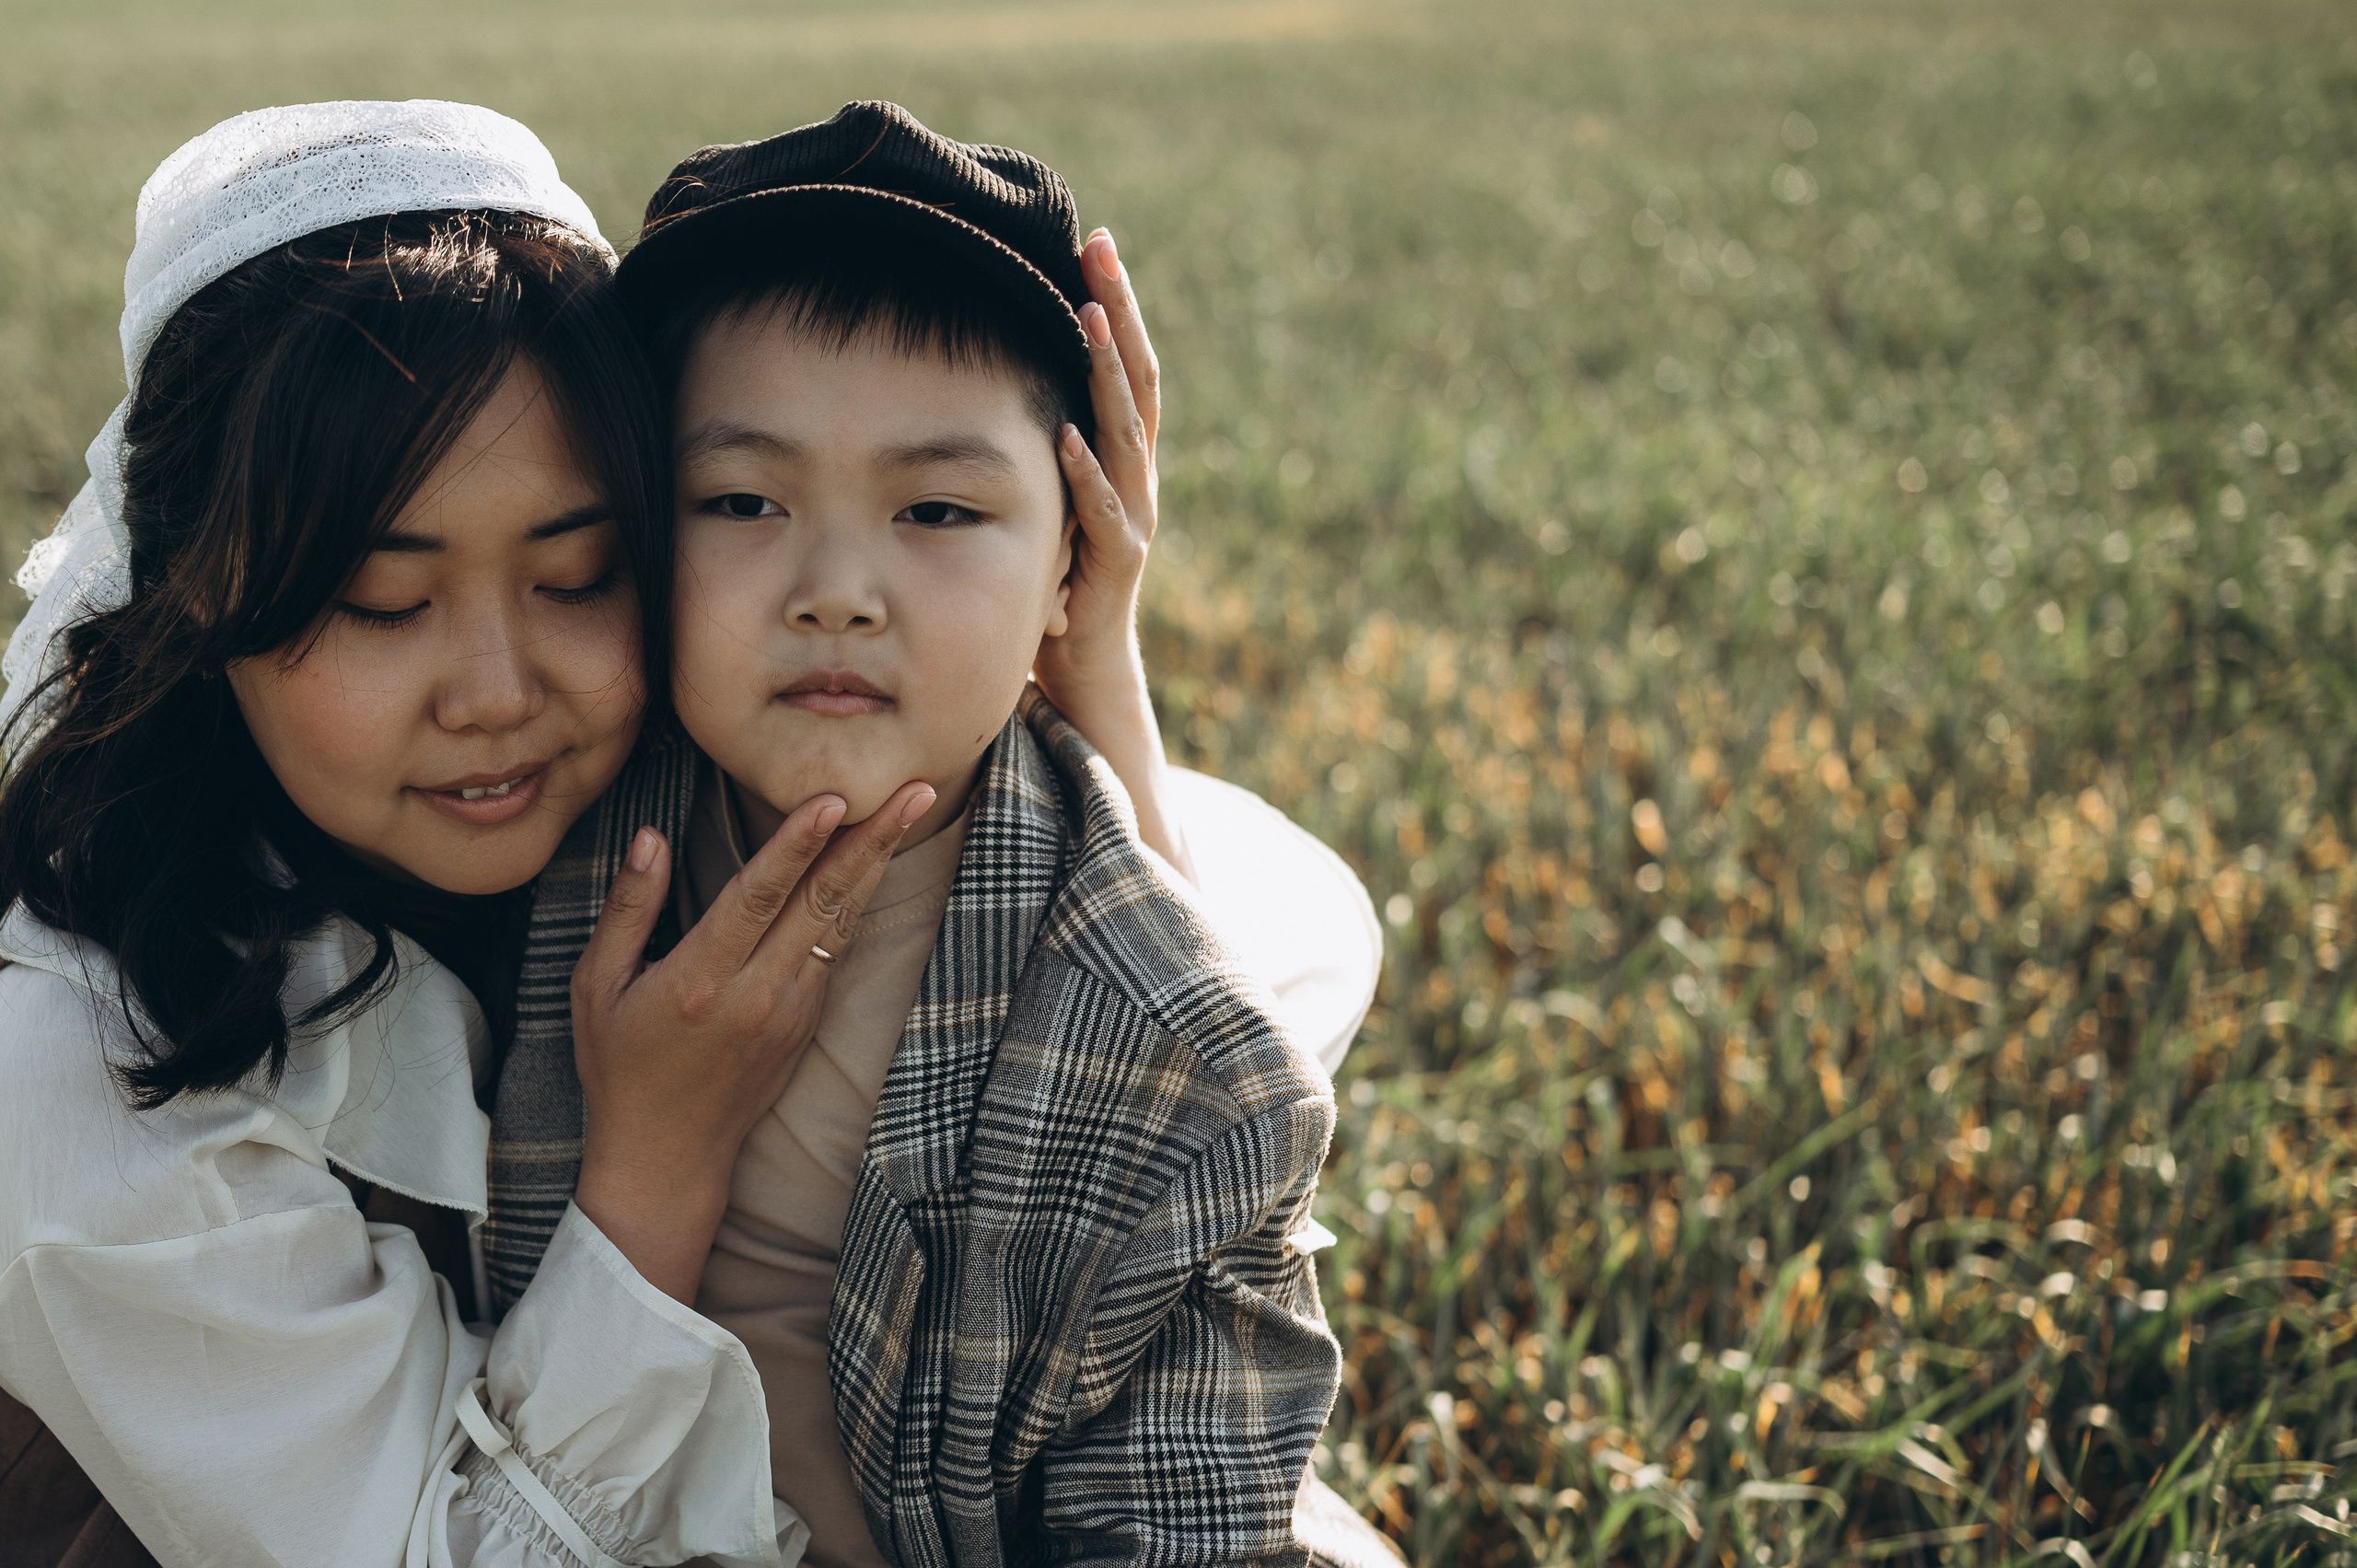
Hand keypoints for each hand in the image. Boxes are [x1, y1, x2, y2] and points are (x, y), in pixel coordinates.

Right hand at [569, 779, 935, 1300]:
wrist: (668, 1156)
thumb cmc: (620, 1068)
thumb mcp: (596, 987)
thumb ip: (628, 910)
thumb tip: (650, 838)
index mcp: (699, 980)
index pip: (758, 897)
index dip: (797, 843)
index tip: (833, 796)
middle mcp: (755, 993)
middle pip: (822, 901)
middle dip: (871, 839)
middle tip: (915, 789)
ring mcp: (790, 1010)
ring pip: (841, 922)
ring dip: (877, 863)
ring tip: (911, 811)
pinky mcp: (806, 1023)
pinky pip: (835, 950)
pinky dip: (857, 902)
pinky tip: (875, 865)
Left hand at [1035, 230, 1193, 879]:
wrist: (1083, 716)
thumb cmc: (1040, 625)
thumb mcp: (1016, 532)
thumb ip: (998, 478)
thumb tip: (936, 423)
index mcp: (1102, 471)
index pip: (1106, 374)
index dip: (1100, 309)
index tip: (1082, 244)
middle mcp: (1124, 493)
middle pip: (1130, 387)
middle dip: (1115, 313)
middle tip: (1097, 242)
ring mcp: (1125, 537)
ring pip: (1128, 441)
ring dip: (1107, 377)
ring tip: (1090, 314)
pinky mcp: (1112, 586)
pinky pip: (1106, 525)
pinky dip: (1087, 477)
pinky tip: (1065, 436)